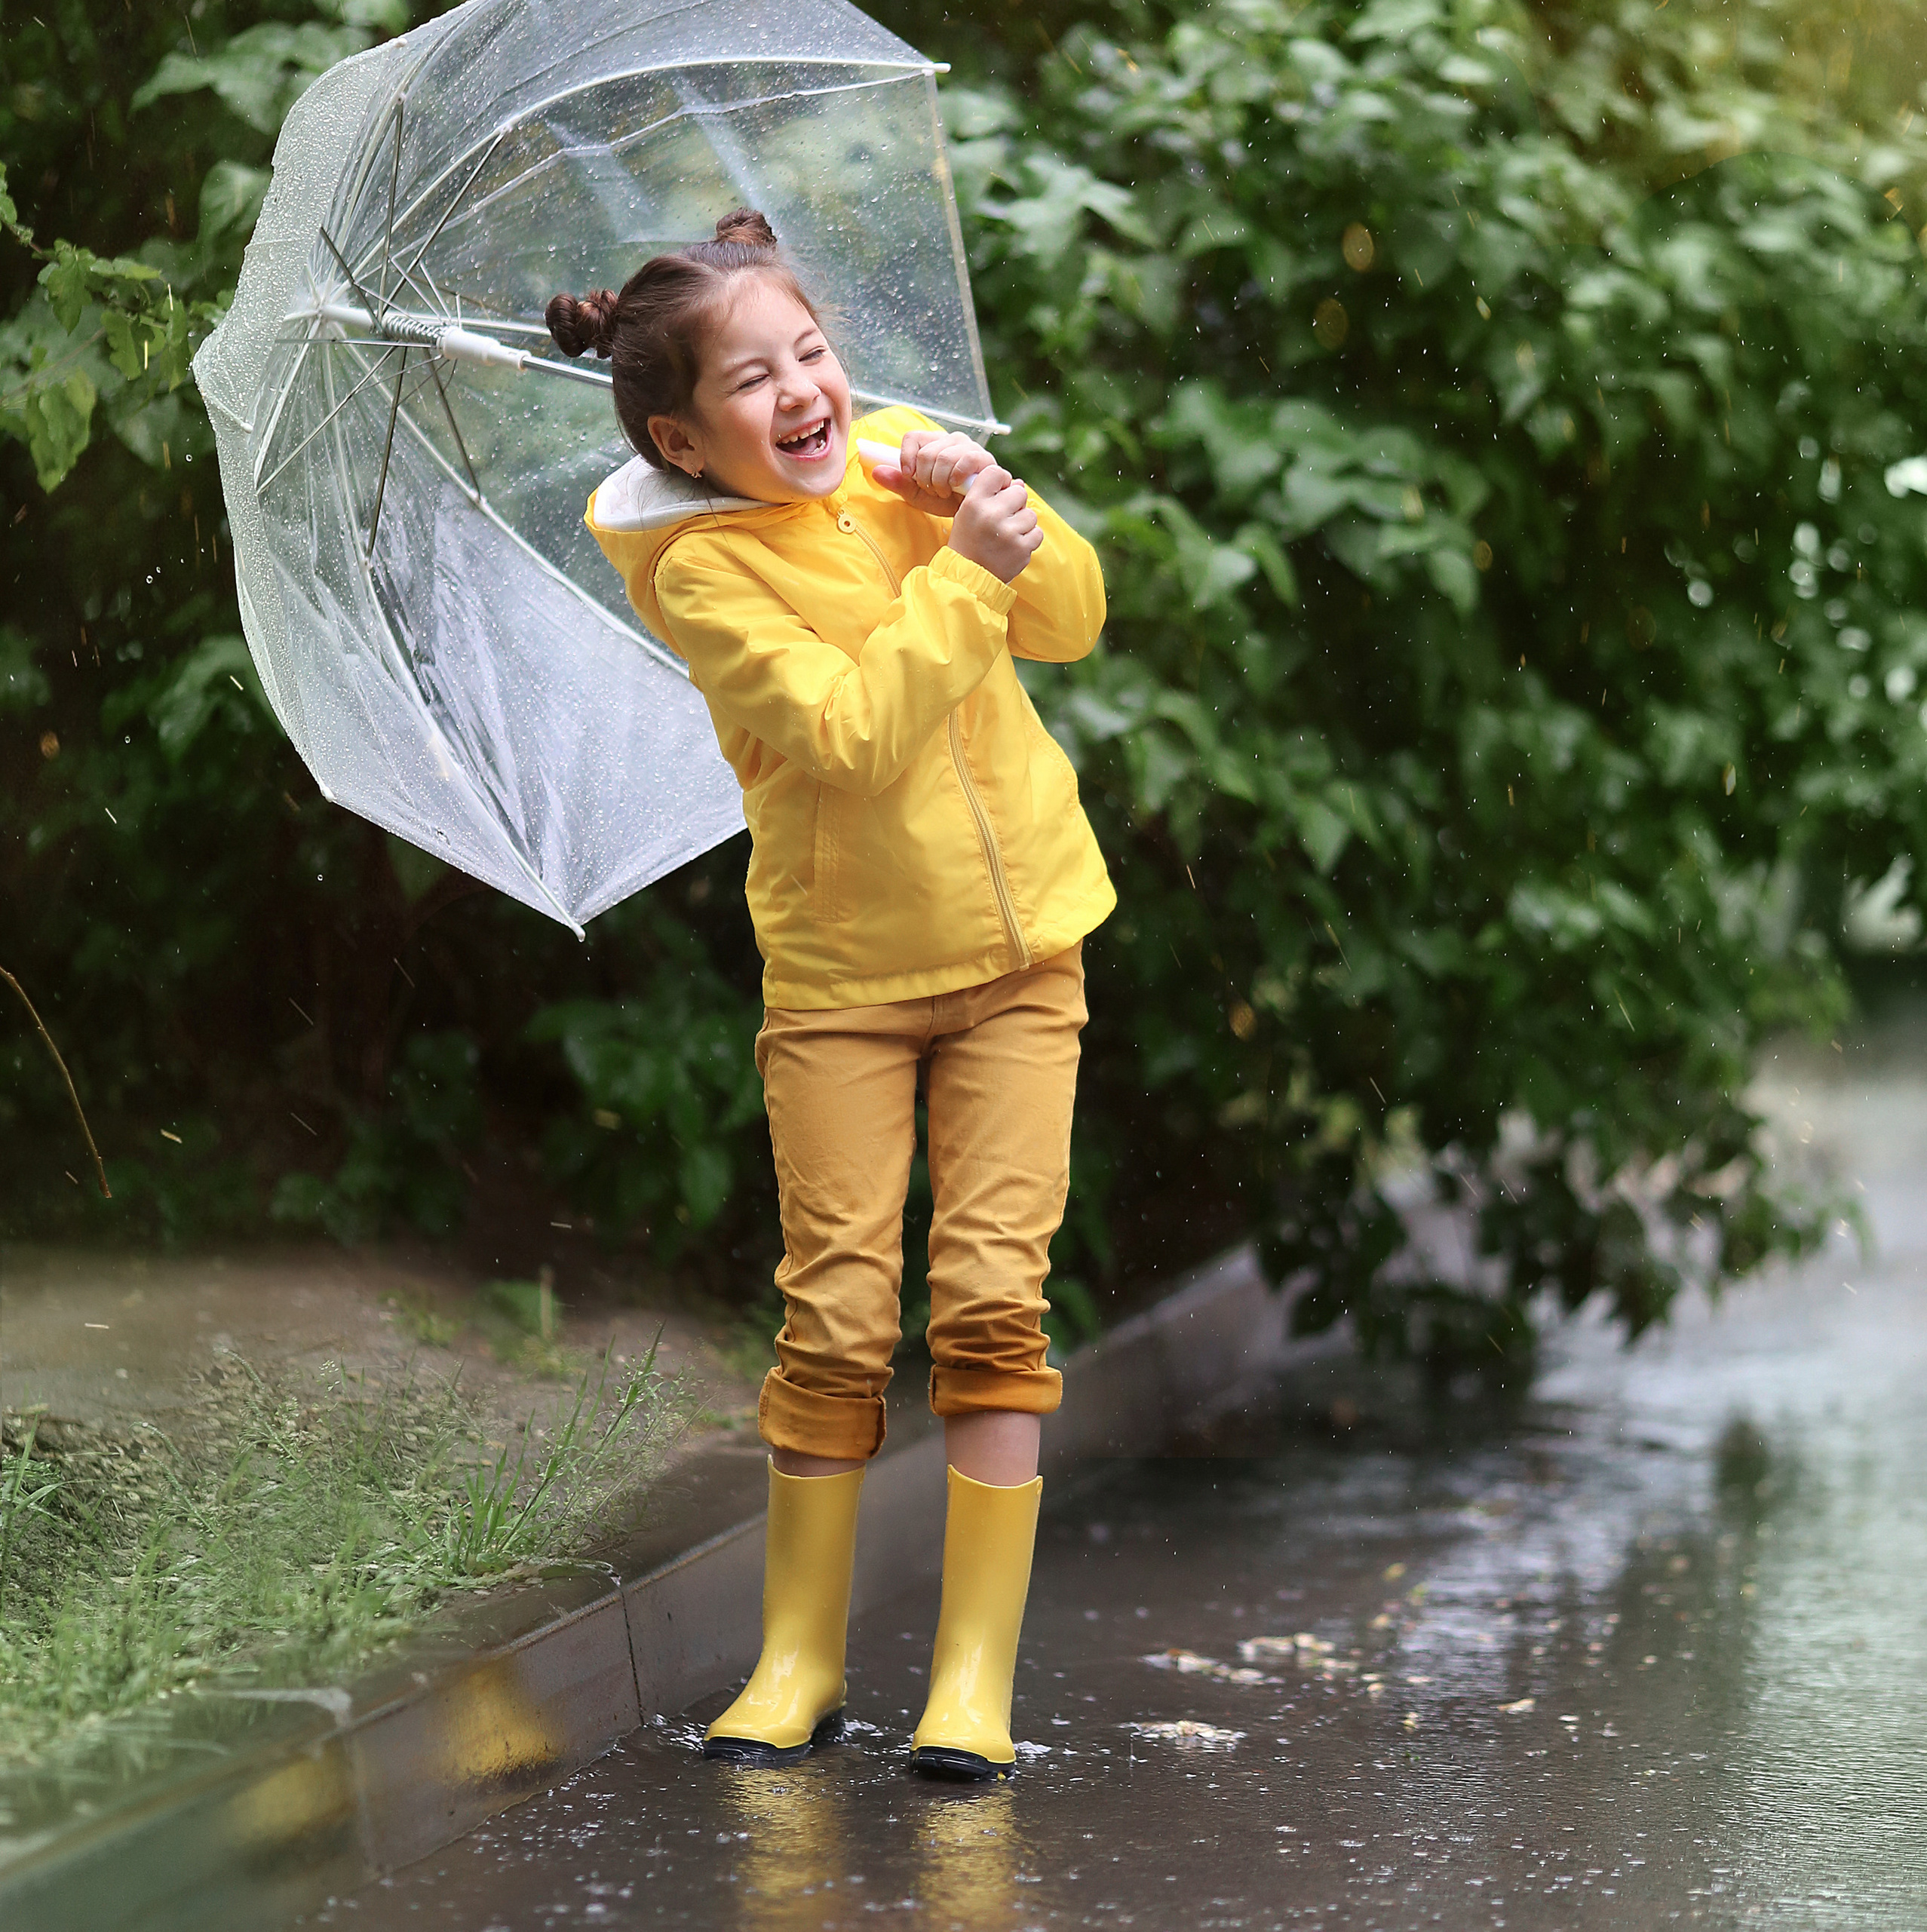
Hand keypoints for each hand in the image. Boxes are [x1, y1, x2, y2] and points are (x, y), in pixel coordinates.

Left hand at [872, 430, 997, 512]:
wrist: (975, 513)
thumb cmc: (948, 501)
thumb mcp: (919, 495)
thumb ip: (899, 484)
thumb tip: (876, 471)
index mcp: (933, 443)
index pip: (912, 437)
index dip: (906, 457)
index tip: (908, 476)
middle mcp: (950, 439)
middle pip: (925, 452)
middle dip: (925, 478)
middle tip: (933, 491)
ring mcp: (968, 446)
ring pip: (943, 457)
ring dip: (939, 481)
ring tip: (945, 492)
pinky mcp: (984, 457)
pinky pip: (964, 460)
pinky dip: (955, 477)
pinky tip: (956, 487)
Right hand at [946, 466, 1043, 583]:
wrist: (968, 577)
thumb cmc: (969, 542)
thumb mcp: (968, 513)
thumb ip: (991, 495)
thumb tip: (1019, 483)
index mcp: (974, 502)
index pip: (996, 473)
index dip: (1002, 481)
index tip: (999, 493)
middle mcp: (991, 514)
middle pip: (1019, 492)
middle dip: (1015, 505)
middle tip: (1003, 520)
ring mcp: (1008, 532)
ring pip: (1030, 514)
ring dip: (1023, 524)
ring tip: (1007, 536)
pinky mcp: (1022, 548)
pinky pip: (1037, 533)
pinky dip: (1029, 539)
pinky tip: (1014, 546)